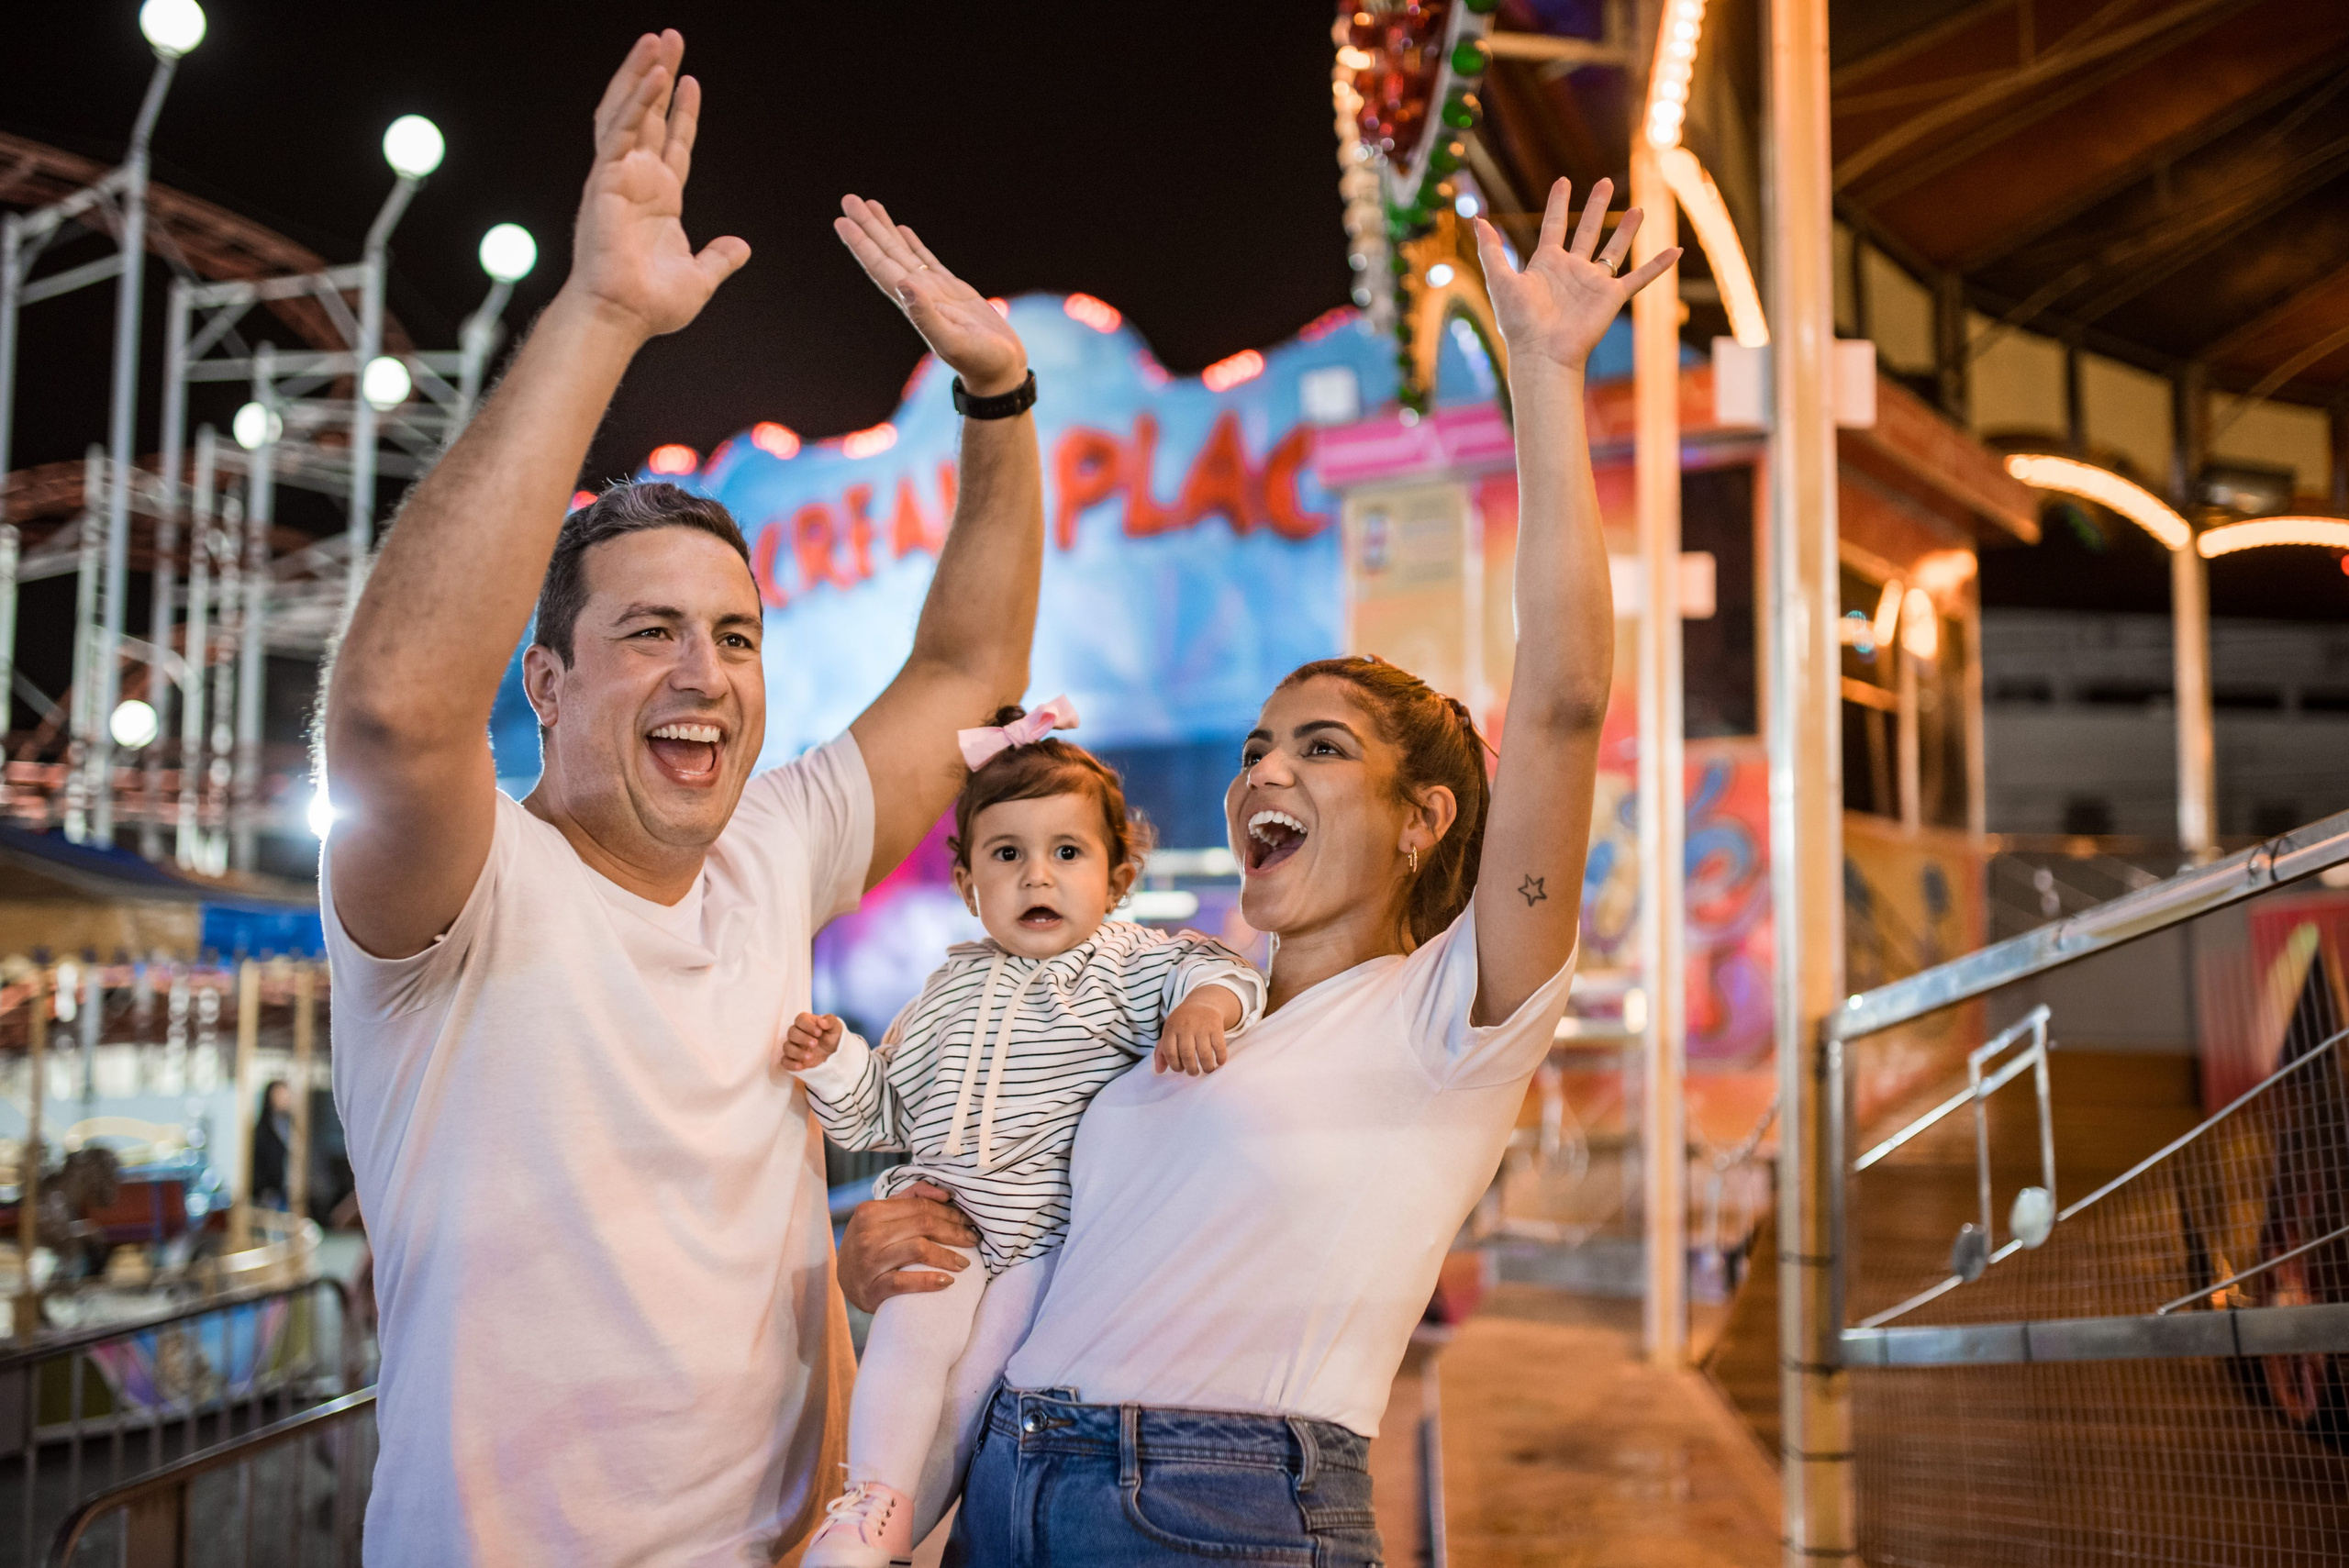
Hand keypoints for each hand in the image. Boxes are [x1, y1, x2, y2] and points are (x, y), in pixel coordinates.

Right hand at [562, 31, 750, 341]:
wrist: (623, 316)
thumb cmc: (650, 304)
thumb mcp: (700, 278)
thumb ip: (719, 259)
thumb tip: (741, 247)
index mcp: (657, 199)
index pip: (671, 142)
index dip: (681, 111)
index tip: (690, 81)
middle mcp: (635, 180)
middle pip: (648, 114)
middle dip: (659, 75)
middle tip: (671, 39)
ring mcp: (617, 176)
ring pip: (630, 111)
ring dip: (643, 73)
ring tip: (659, 39)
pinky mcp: (605, 178)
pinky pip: (624, 130)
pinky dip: (639, 100)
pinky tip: (658, 75)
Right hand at [779, 1012, 841, 1071]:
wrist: (834, 1053)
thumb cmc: (833, 1037)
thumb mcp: (836, 1027)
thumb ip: (830, 1021)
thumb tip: (821, 1021)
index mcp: (807, 1022)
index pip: (800, 1019)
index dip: (807, 1025)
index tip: (819, 1032)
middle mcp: (798, 1033)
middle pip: (791, 1033)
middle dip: (802, 1039)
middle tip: (815, 1044)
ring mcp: (794, 1046)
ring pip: (787, 1047)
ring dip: (797, 1052)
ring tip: (811, 1057)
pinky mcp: (793, 1059)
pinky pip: (785, 1061)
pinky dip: (790, 1064)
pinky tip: (801, 1066)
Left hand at [834, 195, 1027, 396]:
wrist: (1000, 373)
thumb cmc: (981, 362)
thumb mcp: (954, 341)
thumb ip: (927, 316)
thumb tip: (904, 285)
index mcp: (914, 304)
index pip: (880, 268)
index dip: (861, 245)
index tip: (842, 221)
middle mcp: (919, 294)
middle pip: (886, 254)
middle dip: (868, 227)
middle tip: (849, 199)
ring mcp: (935, 291)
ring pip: (903, 253)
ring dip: (885, 231)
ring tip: (870, 205)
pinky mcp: (953, 291)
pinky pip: (927, 260)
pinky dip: (913, 244)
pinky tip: (903, 231)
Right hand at [836, 1183, 979, 1313]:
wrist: (845, 1280)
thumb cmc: (870, 1243)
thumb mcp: (882, 1216)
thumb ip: (911, 1197)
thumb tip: (945, 1193)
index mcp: (871, 1211)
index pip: (920, 1206)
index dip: (949, 1213)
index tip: (967, 1222)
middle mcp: (867, 1234)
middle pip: (923, 1225)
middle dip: (954, 1232)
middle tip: (972, 1240)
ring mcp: (869, 1262)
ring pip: (919, 1250)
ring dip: (948, 1256)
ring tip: (964, 1263)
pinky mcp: (873, 1289)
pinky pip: (905, 1282)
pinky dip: (930, 1281)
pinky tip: (947, 1281)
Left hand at [1154, 995, 1230, 1076]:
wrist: (1202, 1003)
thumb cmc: (1182, 1023)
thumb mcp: (1169, 1032)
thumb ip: (1161, 1052)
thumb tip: (1159, 1071)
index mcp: (1171, 1028)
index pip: (1169, 1052)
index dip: (1174, 1065)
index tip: (1180, 1069)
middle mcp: (1185, 1026)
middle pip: (1187, 1054)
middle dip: (1191, 1069)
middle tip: (1194, 1073)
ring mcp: (1201, 1026)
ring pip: (1204, 1053)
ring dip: (1207, 1067)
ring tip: (1207, 1069)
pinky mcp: (1216, 1026)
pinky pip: (1219, 1047)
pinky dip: (1221, 1058)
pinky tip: (1219, 1062)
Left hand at [1472, 178, 1678, 374]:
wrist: (1542, 354)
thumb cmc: (1519, 323)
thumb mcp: (1500, 280)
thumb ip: (1491, 250)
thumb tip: (1476, 219)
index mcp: (1546, 264)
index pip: (1554, 226)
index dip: (1557, 204)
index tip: (1563, 181)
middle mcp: (1572, 270)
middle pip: (1587, 230)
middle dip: (1596, 206)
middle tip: (1604, 182)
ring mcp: (1593, 283)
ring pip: (1614, 248)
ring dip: (1626, 229)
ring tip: (1638, 208)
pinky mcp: (1612, 297)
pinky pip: (1640, 278)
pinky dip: (1658, 265)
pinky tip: (1676, 250)